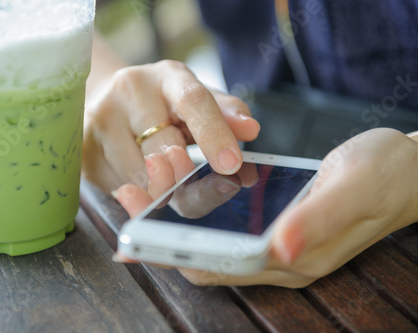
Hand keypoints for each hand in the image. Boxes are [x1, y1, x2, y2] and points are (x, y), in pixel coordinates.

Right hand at [82, 60, 259, 194]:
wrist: (109, 102)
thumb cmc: (162, 106)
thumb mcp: (198, 102)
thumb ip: (226, 114)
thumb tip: (250, 130)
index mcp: (168, 76)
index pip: (193, 101)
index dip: (214, 135)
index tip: (231, 166)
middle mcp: (130, 89)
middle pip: (164, 149)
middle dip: (183, 178)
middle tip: (190, 184)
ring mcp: (101, 118)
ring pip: (139, 175)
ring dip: (159, 189)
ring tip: (162, 177)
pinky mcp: (83, 147)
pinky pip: (117, 187)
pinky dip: (136, 193)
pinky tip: (138, 176)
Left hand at [114, 128, 417, 286]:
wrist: (407, 171)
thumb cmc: (382, 176)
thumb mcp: (350, 189)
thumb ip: (314, 220)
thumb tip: (277, 246)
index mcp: (293, 258)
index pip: (217, 267)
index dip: (172, 250)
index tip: (134, 225)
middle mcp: (280, 259)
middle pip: (206, 257)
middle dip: (163, 235)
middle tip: (132, 198)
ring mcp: (278, 244)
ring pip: (214, 242)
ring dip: (178, 221)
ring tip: (151, 189)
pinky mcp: (279, 225)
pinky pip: (229, 226)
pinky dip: (202, 212)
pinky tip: (188, 187)